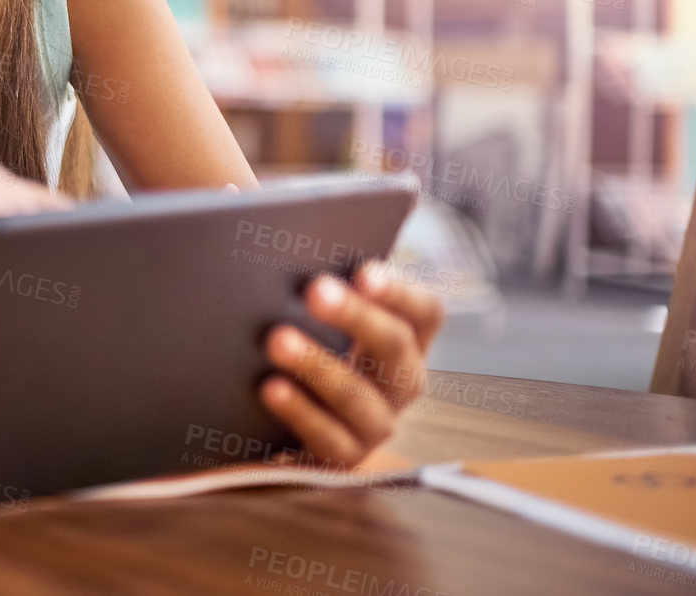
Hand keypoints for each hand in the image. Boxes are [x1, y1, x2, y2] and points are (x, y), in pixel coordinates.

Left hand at [259, 262, 445, 466]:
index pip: (424, 312)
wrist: (278, 424)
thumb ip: (320, 285)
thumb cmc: (306, 342)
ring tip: (278, 339)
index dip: (399, 291)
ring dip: (318, 364)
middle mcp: (402, 382)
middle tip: (316, 290)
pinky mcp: (344, 457)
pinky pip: (327, 437)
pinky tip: (271, 387)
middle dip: (355, 316)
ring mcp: (378, 424)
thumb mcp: (321, 314)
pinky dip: (299, 411)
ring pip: (358, 395)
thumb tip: (277, 236)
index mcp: (406, 339)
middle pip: (394, 346)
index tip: (364, 271)